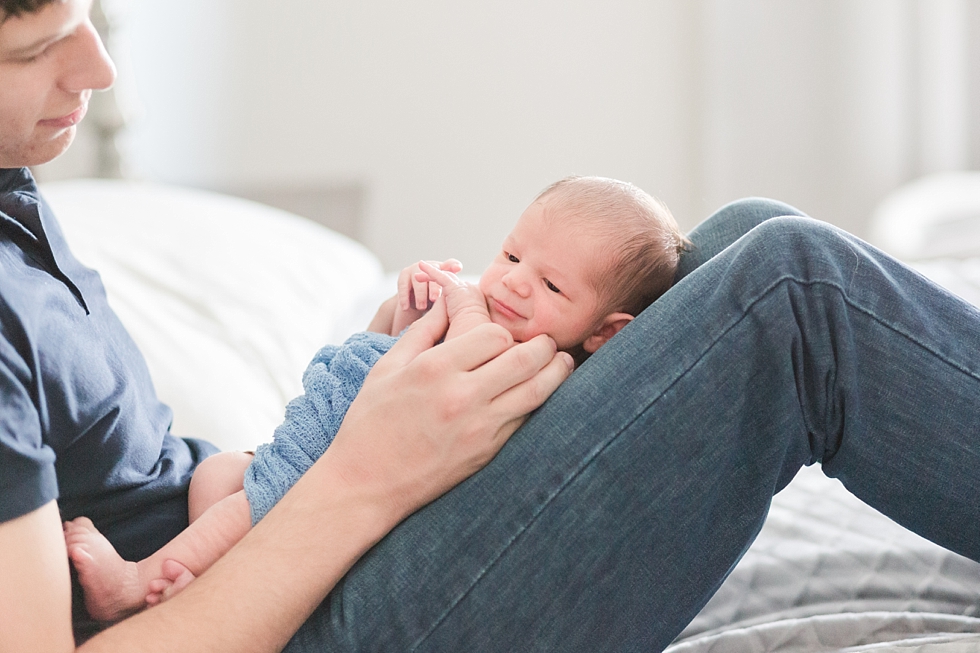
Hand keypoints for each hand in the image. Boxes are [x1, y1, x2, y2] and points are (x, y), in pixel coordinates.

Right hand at [327, 296, 573, 521]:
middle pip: (524, 359)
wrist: (366, 484)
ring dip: (556, 373)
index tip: (505, 333)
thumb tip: (448, 298)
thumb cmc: (370, 423)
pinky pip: (525, 420)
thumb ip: (423, 330)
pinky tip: (543, 393)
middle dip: (544, 345)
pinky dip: (539, 403)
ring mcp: (478, 428)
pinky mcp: (487, 452)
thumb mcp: (387, 367)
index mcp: (435, 368)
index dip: (505, 330)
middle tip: (549, 341)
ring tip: (563, 362)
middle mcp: (461, 396)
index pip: (494, 335)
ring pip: (536, 392)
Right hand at [392, 259, 461, 334]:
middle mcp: (429, 266)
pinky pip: (402, 286)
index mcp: (443, 268)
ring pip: (417, 281)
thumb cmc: (440, 297)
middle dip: (434, 288)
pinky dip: (404, 297)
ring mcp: (415, 270)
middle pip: (432, 275)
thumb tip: (478, 302)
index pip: (450, 265)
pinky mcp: (403, 277)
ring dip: (420, 295)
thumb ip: (461, 295)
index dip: (453, 266)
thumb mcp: (450, 297)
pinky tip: (406, 308)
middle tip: (435, 299)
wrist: (419, 299)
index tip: (459, 268)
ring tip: (423, 307)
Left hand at [415, 261, 491, 339]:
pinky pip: (440, 276)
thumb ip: (457, 320)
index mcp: (473, 298)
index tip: (434, 295)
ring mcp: (464, 287)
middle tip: (422, 280)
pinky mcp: (455, 287)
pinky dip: (430, 271)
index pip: (458, 289)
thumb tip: (451, 328)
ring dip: (430, 275)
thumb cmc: (468, 332)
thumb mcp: (463, 323)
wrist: (473, 331)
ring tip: (416, 276)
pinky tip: (421, 266)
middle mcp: (470, 290)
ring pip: (445, 277)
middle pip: (451, 280)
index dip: (444, 290)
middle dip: (436, 279)